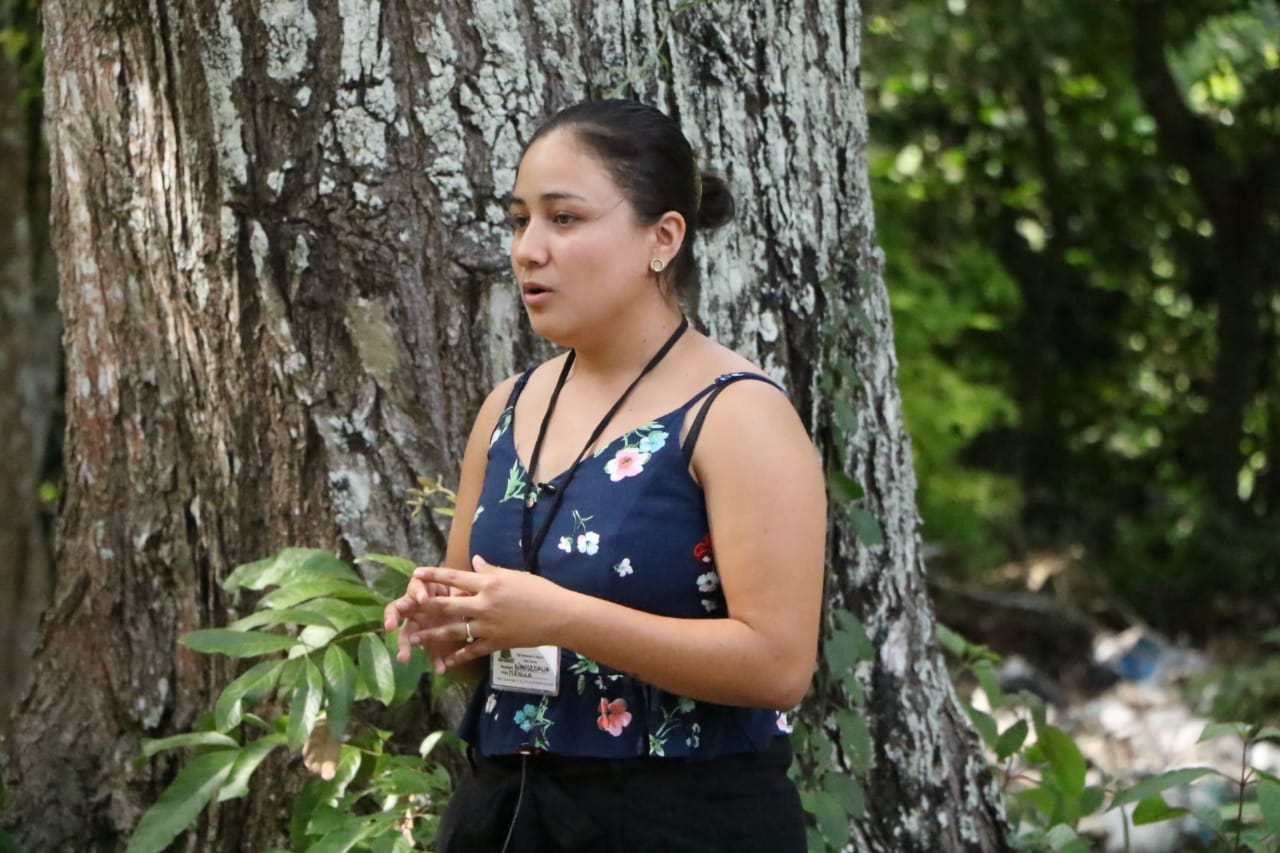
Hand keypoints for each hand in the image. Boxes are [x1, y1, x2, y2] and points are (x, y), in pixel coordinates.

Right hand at [382, 572, 464, 671]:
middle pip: (399, 612)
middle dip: (393, 618)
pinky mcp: (428, 640)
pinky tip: (441, 670)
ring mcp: (419, 625)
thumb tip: (476, 561)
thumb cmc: (460, 590)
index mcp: (423, 591)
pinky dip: (435, 660)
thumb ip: (463, 580)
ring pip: (407, 635)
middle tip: (390, 628)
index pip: (413, 588)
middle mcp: (416, 609)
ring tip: (403, 658)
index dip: (416, 592)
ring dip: (405, 645)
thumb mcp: (461, 585)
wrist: (467, 605)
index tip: (421, 598)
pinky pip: (429, 650)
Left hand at [410, 555, 572, 669]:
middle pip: (447, 604)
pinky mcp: (496, 642)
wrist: (560, 616)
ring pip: (453, 631)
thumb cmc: (541, 591)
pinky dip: (458, 657)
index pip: (455, 576)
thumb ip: (491, 570)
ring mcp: (488, 625)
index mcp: (489, 583)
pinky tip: (445, 662)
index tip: (416, 573)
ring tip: (414, 638)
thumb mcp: (515, 575)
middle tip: (403, 608)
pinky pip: (472, 650)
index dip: (434, 575)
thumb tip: (475, 561)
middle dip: (422, 607)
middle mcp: (484, 603)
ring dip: (432, 635)